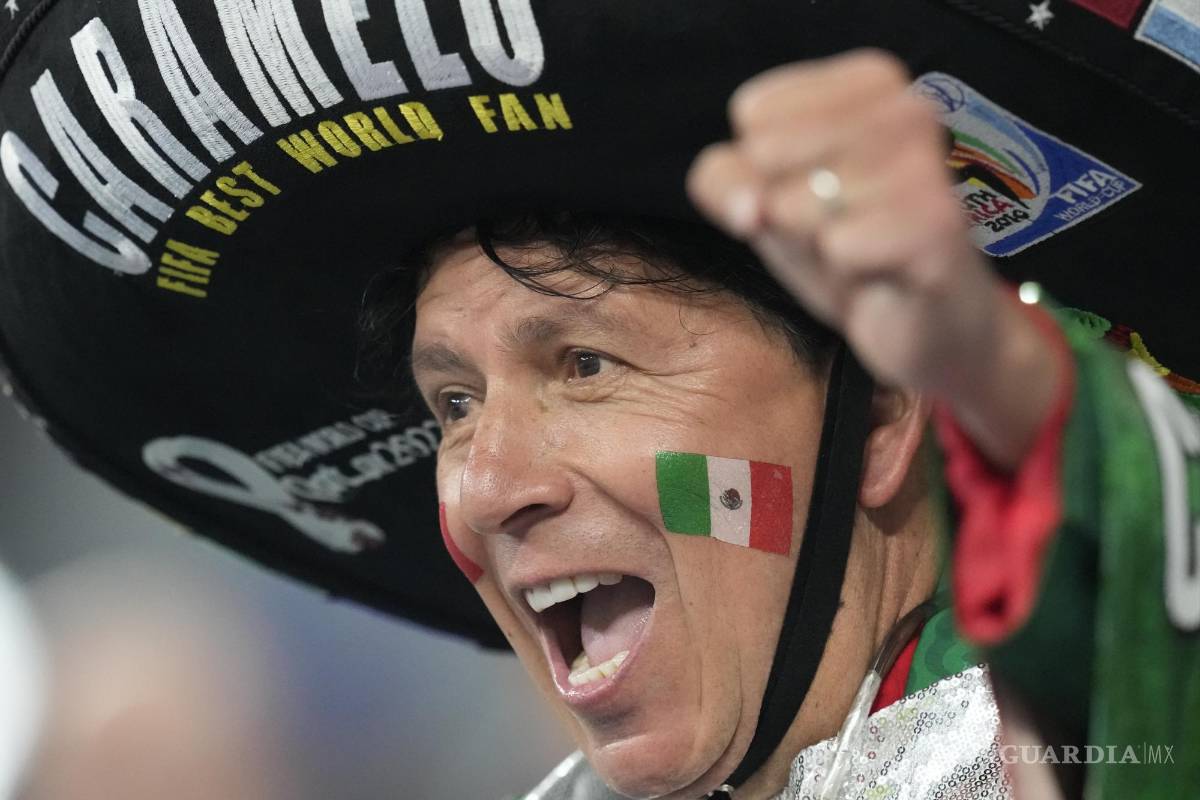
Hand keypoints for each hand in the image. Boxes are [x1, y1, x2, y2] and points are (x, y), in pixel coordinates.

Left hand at [687, 50, 1061, 467]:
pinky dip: (846, 268)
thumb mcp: (767, 202)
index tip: (811, 188)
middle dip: (782, 207)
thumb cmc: (847, 246)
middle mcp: (907, 106)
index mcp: (869, 81)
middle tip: (834, 226)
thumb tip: (751, 206)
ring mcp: (927, 163)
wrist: (925, 323)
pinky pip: (840, 244)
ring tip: (861, 247)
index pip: (753, 112)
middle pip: (767, 153)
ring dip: (816, 242)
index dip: (760, 169)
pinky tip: (883, 269)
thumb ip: (723, 181)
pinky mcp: (938, 225)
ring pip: (797, 201)